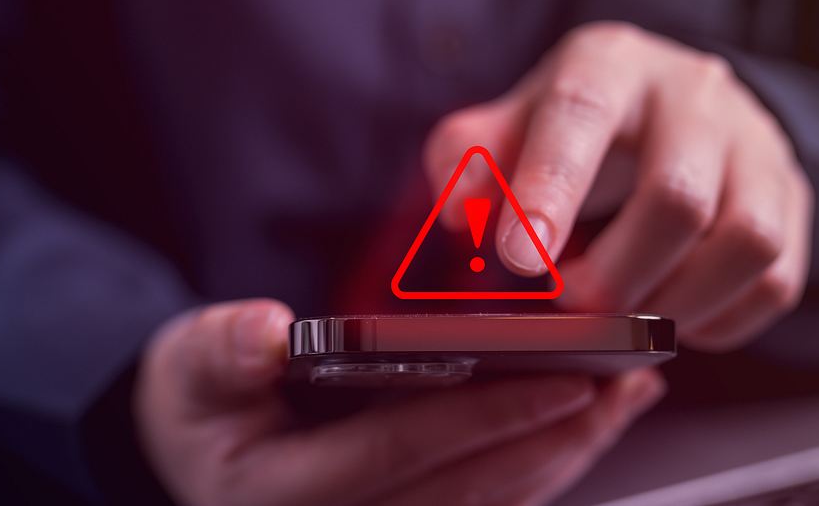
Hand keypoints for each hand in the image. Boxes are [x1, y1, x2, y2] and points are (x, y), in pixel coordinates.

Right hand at [135, 299, 665, 505]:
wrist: (199, 450)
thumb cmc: (201, 403)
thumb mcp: (192, 367)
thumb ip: (223, 350)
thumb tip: (265, 331)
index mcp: (288, 495)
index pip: (404, 452)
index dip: (487, 415)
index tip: (564, 379)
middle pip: (472, 489)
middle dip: (557, 437)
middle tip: (626, 384)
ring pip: (495, 504)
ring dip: (567, 452)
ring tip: (626, 397)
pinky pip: (492, 502)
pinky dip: (545, 462)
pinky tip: (586, 422)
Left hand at [425, 22, 812, 350]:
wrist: (674, 108)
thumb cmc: (579, 126)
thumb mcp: (515, 122)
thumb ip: (470, 158)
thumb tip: (460, 213)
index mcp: (610, 64)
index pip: (582, 112)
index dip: (550, 188)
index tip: (520, 260)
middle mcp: (695, 94)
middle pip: (677, 197)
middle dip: (616, 274)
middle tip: (574, 306)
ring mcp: (756, 144)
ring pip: (745, 242)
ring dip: (677, 304)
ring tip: (629, 317)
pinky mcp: (792, 198)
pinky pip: (777, 280)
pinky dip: (719, 321)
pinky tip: (674, 316)